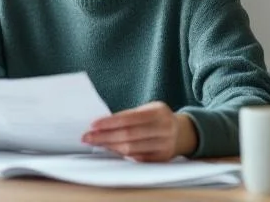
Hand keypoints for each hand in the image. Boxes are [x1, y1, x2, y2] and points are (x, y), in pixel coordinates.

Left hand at [81, 101, 196, 161]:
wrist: (182, 132)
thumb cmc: (157, 118)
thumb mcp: (147, 109)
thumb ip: (129, 116)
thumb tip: (102, 125)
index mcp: (158, 112)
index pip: (129, 118)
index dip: (109, 122)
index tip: (93, 125)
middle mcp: (164, 129)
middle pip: (128, 135)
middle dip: (105, 137)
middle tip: (87, 137)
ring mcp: (165, 145)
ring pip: (132, 149)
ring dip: (110, 147)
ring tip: (96, 143)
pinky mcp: (162, 159)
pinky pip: (138, 158)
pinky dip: (122, 154)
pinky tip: (111, 150)